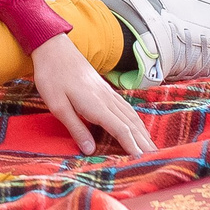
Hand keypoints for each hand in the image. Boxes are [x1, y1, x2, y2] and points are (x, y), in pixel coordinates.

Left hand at [30, 33, 153, 156]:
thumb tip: (90, 151)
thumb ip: (75, 128)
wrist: (54, 48)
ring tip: (152, 148)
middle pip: (132, 125)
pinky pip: (126, 108)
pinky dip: (136, 121)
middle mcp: (107, 100)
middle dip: (144, 143)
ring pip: (131, 116)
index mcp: (96, 105)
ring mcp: (108, 93)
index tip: (143, 161)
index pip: (122, 130)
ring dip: (143, 133)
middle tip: (157, 159)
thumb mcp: (57, 105)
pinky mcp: (105, 90)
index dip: (133, 147)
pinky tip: (138, 127)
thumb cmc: (52, 76)